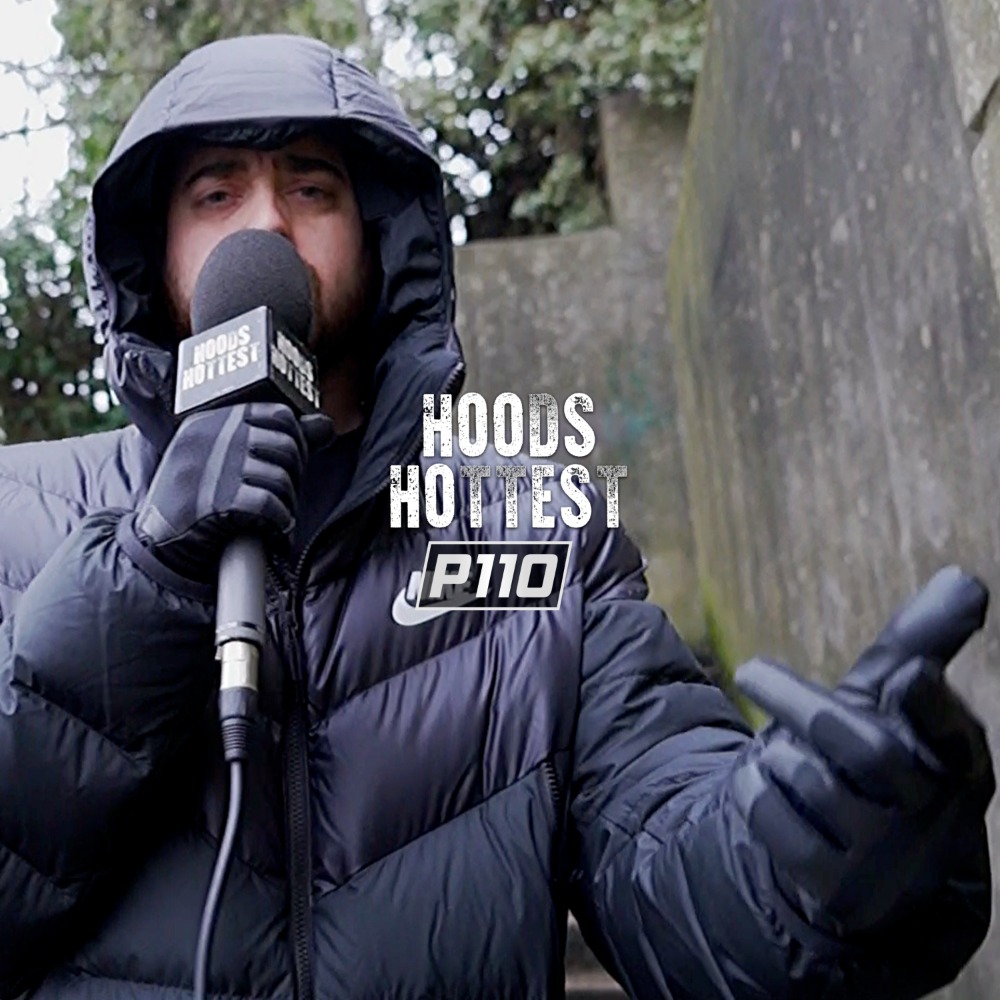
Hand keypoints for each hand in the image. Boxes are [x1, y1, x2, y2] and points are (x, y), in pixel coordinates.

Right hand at [134, 402, 334, 580]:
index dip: (295, 442)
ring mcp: (215, 468)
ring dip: (285, 504)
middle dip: (293, 477)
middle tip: (278, 496)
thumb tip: (326, 424)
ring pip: (282, 479)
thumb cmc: (195, 499)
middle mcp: (213, 437)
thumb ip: (276, 436)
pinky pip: (272, 506)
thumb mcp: (225, 456)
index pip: (280, 415)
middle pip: (288, 447)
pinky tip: (268, 527)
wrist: (156, 545)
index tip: (285, 465)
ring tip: (269, 515)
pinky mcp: (219, 501)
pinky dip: (278, 522)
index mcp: (211, 419)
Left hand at [730, 566, 993, 934]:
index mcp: (957, 758)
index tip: (908, 678)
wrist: (862, 867)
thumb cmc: (878, 763)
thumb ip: (920, 644)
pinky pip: (778, 825)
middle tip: (749, 670)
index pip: (954, 732)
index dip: (931, 706)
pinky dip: (755, 791)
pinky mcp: (838, 889)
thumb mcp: (894, 704)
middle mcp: (932, 811)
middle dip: (797, 702)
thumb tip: (965, 578)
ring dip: (778, 752)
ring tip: (778, 751)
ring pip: (812, 781)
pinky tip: (760, 782)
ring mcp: (887, 858)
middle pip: (862, 747)